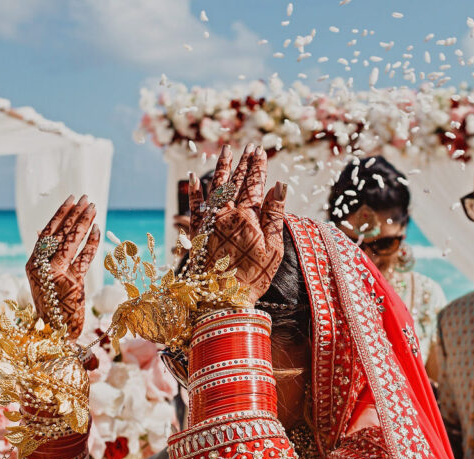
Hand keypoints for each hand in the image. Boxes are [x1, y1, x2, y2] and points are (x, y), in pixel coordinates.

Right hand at [27, 195, 101, 339]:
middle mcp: (41, 268)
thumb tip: (42, 232)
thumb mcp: (46, 280)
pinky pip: (83, 259)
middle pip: (59, 233)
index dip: (59, 214)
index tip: (71, 199)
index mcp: (32, 265)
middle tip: (86, 197)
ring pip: (70, 242)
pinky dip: (91, 243)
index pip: (46, 233)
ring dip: (83, 222)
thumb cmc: (53, 305)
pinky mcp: (72, 284)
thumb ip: (46, 258)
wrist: (55, 335)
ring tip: (93, 207)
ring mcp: (55, 276)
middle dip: (74, 214)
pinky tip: (98, 229)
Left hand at [187, 144, 286, 301]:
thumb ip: (275, 214)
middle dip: (244, 163)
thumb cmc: (252, 276)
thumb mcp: (272, 247)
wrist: (222, 298)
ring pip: (215, 188)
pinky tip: (192, 178)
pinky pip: (194, 207)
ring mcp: (209, 221)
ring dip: (221, 168)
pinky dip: (194, 192)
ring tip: (225, 150)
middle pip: (236, 182)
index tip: (262, 151)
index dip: (259, 167)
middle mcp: (226, 214)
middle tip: (249, 146)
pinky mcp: (197, 232)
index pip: (255, 184)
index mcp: (247, 216)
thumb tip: (280, 184)